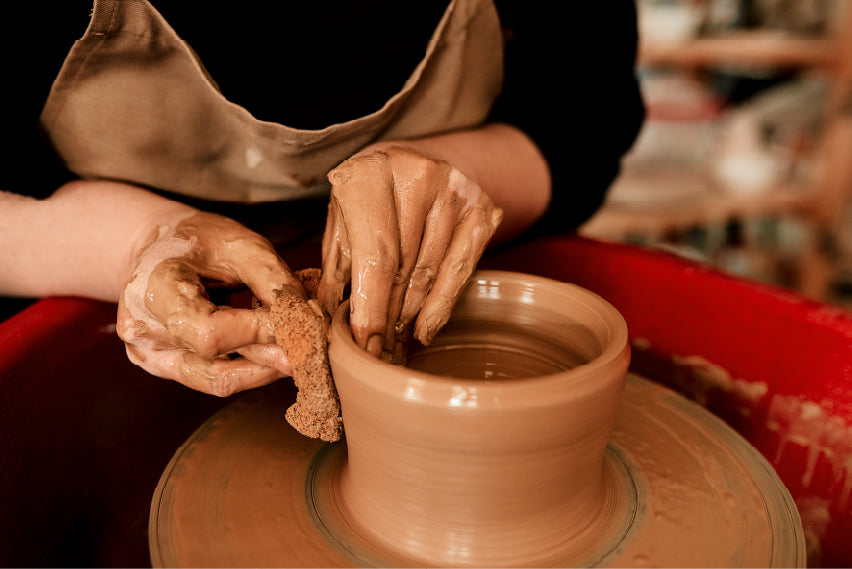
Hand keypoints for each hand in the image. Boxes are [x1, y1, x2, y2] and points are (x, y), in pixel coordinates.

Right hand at [116, 211, 304, 395]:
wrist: (158, 247)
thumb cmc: (199, 239)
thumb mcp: (241, 245)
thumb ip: (273, 281)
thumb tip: (307, 318)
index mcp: (152, 288)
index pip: (210, 332)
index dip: (260, 331)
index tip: (298, 319)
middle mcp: (142, 331)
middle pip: (216, 365)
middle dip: (272, 356)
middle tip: (313, 346)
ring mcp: (149, 355)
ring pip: (218, 382)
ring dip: (265, 371)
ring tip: (298, 353)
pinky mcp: (163, 367)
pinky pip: (213, 380)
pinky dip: (250, 370)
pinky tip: (274, 353)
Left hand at [318, 146, 502, 360]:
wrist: (414, 158)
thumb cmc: (369, 195)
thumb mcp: (342, 220)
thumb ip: (335, 267)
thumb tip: (324, 320)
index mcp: (369, 174)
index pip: (374, 256)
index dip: (370, 306)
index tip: (364, 343)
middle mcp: (416, 174)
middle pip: (403, 268)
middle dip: (388, 317)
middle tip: (378, 352)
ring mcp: (454, 190)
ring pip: (431, 271)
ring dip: (411, 315)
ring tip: (395, 343)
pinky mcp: (482, 207)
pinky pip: (461, 269)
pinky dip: (441, 305)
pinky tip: (424, 329)